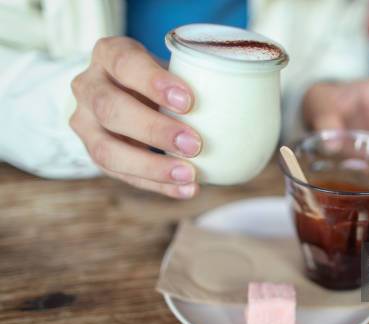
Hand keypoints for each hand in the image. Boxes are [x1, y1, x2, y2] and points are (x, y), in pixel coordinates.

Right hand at [70, 36, 201, 198]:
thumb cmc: (158, 77)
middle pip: (111, 110)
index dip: (153, 82)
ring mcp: (85, 124)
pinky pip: (121, 175)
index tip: (188, 100)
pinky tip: (186, 189)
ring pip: (106, 150)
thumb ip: (196, 79)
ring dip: (151, 167)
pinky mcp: (94, 153)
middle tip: (194, 144)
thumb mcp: (171, 66)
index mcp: (108, 55)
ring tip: (189, 174)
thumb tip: (248, 103)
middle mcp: (88, 87)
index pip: (124, 63)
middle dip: (154, 130)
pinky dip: (156, 184)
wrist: (128, 92)